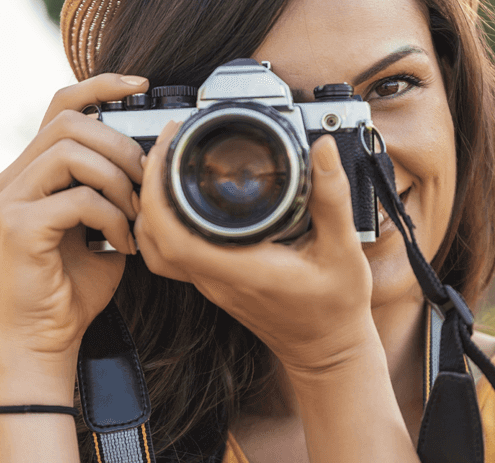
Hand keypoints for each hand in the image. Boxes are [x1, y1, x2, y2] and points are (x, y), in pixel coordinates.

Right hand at [0, 74, 148, 369]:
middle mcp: (12, 177)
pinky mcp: (18, 225)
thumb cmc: (77, 282)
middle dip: (120, 145)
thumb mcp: (102, 221)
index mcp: (30, 170)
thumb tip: (149, 148)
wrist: (48, 336)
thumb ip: (111, 183)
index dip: (100, 85)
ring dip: (118, 181)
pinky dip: (112, 217)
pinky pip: (78, 198)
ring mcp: (9, 199)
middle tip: (144, 182)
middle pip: (70, 122)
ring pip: (72, 152)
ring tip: (134, 216)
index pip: (60, 105)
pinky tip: (123, 243)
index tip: (141, 85)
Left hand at [134, 121, 376, 376]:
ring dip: (151, 204)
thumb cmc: (335, 308)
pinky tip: (176, 200)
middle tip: (168, 143)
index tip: (166, 150)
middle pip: (154, 235)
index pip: (174, 236)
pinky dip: (161, 223)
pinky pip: (170, 252)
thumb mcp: (343, 250)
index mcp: (240, 270)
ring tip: (167, 164)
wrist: (327, 351)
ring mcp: (209, 282)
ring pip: (155, 246)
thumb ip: (332, 199)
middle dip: (151, 183)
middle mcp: (215, 278)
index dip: (158, 191)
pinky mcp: (212, 281)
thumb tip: (323, 150)